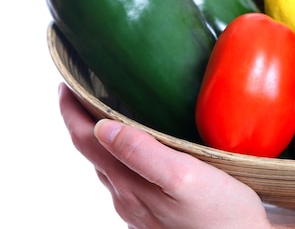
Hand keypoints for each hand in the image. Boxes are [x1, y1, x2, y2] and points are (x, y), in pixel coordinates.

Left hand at [58, 83, 272, 228]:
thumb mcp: (186, 178)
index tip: (66, 84)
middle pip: (93, 153)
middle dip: (83, 121)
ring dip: (101, 140)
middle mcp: (127, 198)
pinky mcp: (156, 216)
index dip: (72, 112)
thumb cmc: (223, 215)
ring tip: (108, 113)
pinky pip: (127, 180)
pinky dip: (121, 157)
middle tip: (85, 91)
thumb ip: (143, 153)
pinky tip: (139, 151)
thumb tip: (102, 127)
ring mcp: (140, 210)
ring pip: (109, 168)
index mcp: (130, 185)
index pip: (86, 141)